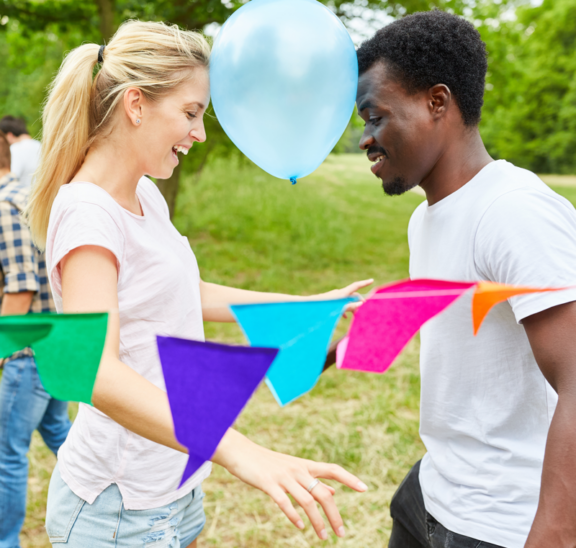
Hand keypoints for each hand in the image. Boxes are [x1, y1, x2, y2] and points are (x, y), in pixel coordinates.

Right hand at [213, 430, 367, 539]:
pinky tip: (300, 527)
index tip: (365, 489)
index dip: (349, 478)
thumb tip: (333, 490)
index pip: (333, 469)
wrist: (241, 451)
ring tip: (324, 537)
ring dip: (318, 521)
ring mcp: (284, 476)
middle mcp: (298, 470)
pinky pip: (285, 502)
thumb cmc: (268, 462)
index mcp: (305, 465)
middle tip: (342, 534)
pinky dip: (294, 516)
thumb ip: (313, 480)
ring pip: (307, 500)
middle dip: (335, 514)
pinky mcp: (269, 483)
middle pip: (323, 493)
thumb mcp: (293, 469)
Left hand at [314, 279, 373, 316]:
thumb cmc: (324, 308)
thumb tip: (361, 303)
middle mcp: (339, 294)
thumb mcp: (339, 308)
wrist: (309, 307)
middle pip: (353, 295)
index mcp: (342, 293)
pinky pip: (340, 304)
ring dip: (352, 307)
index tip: (372, 280)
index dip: (364, 283)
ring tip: (356, 316)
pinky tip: (344, 316)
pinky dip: (344, 309)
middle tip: (363, 311)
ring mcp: (334, 297)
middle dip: (359, 302)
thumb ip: (350, 306)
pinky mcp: (330, 302)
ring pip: (347, 301)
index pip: (356, 286)